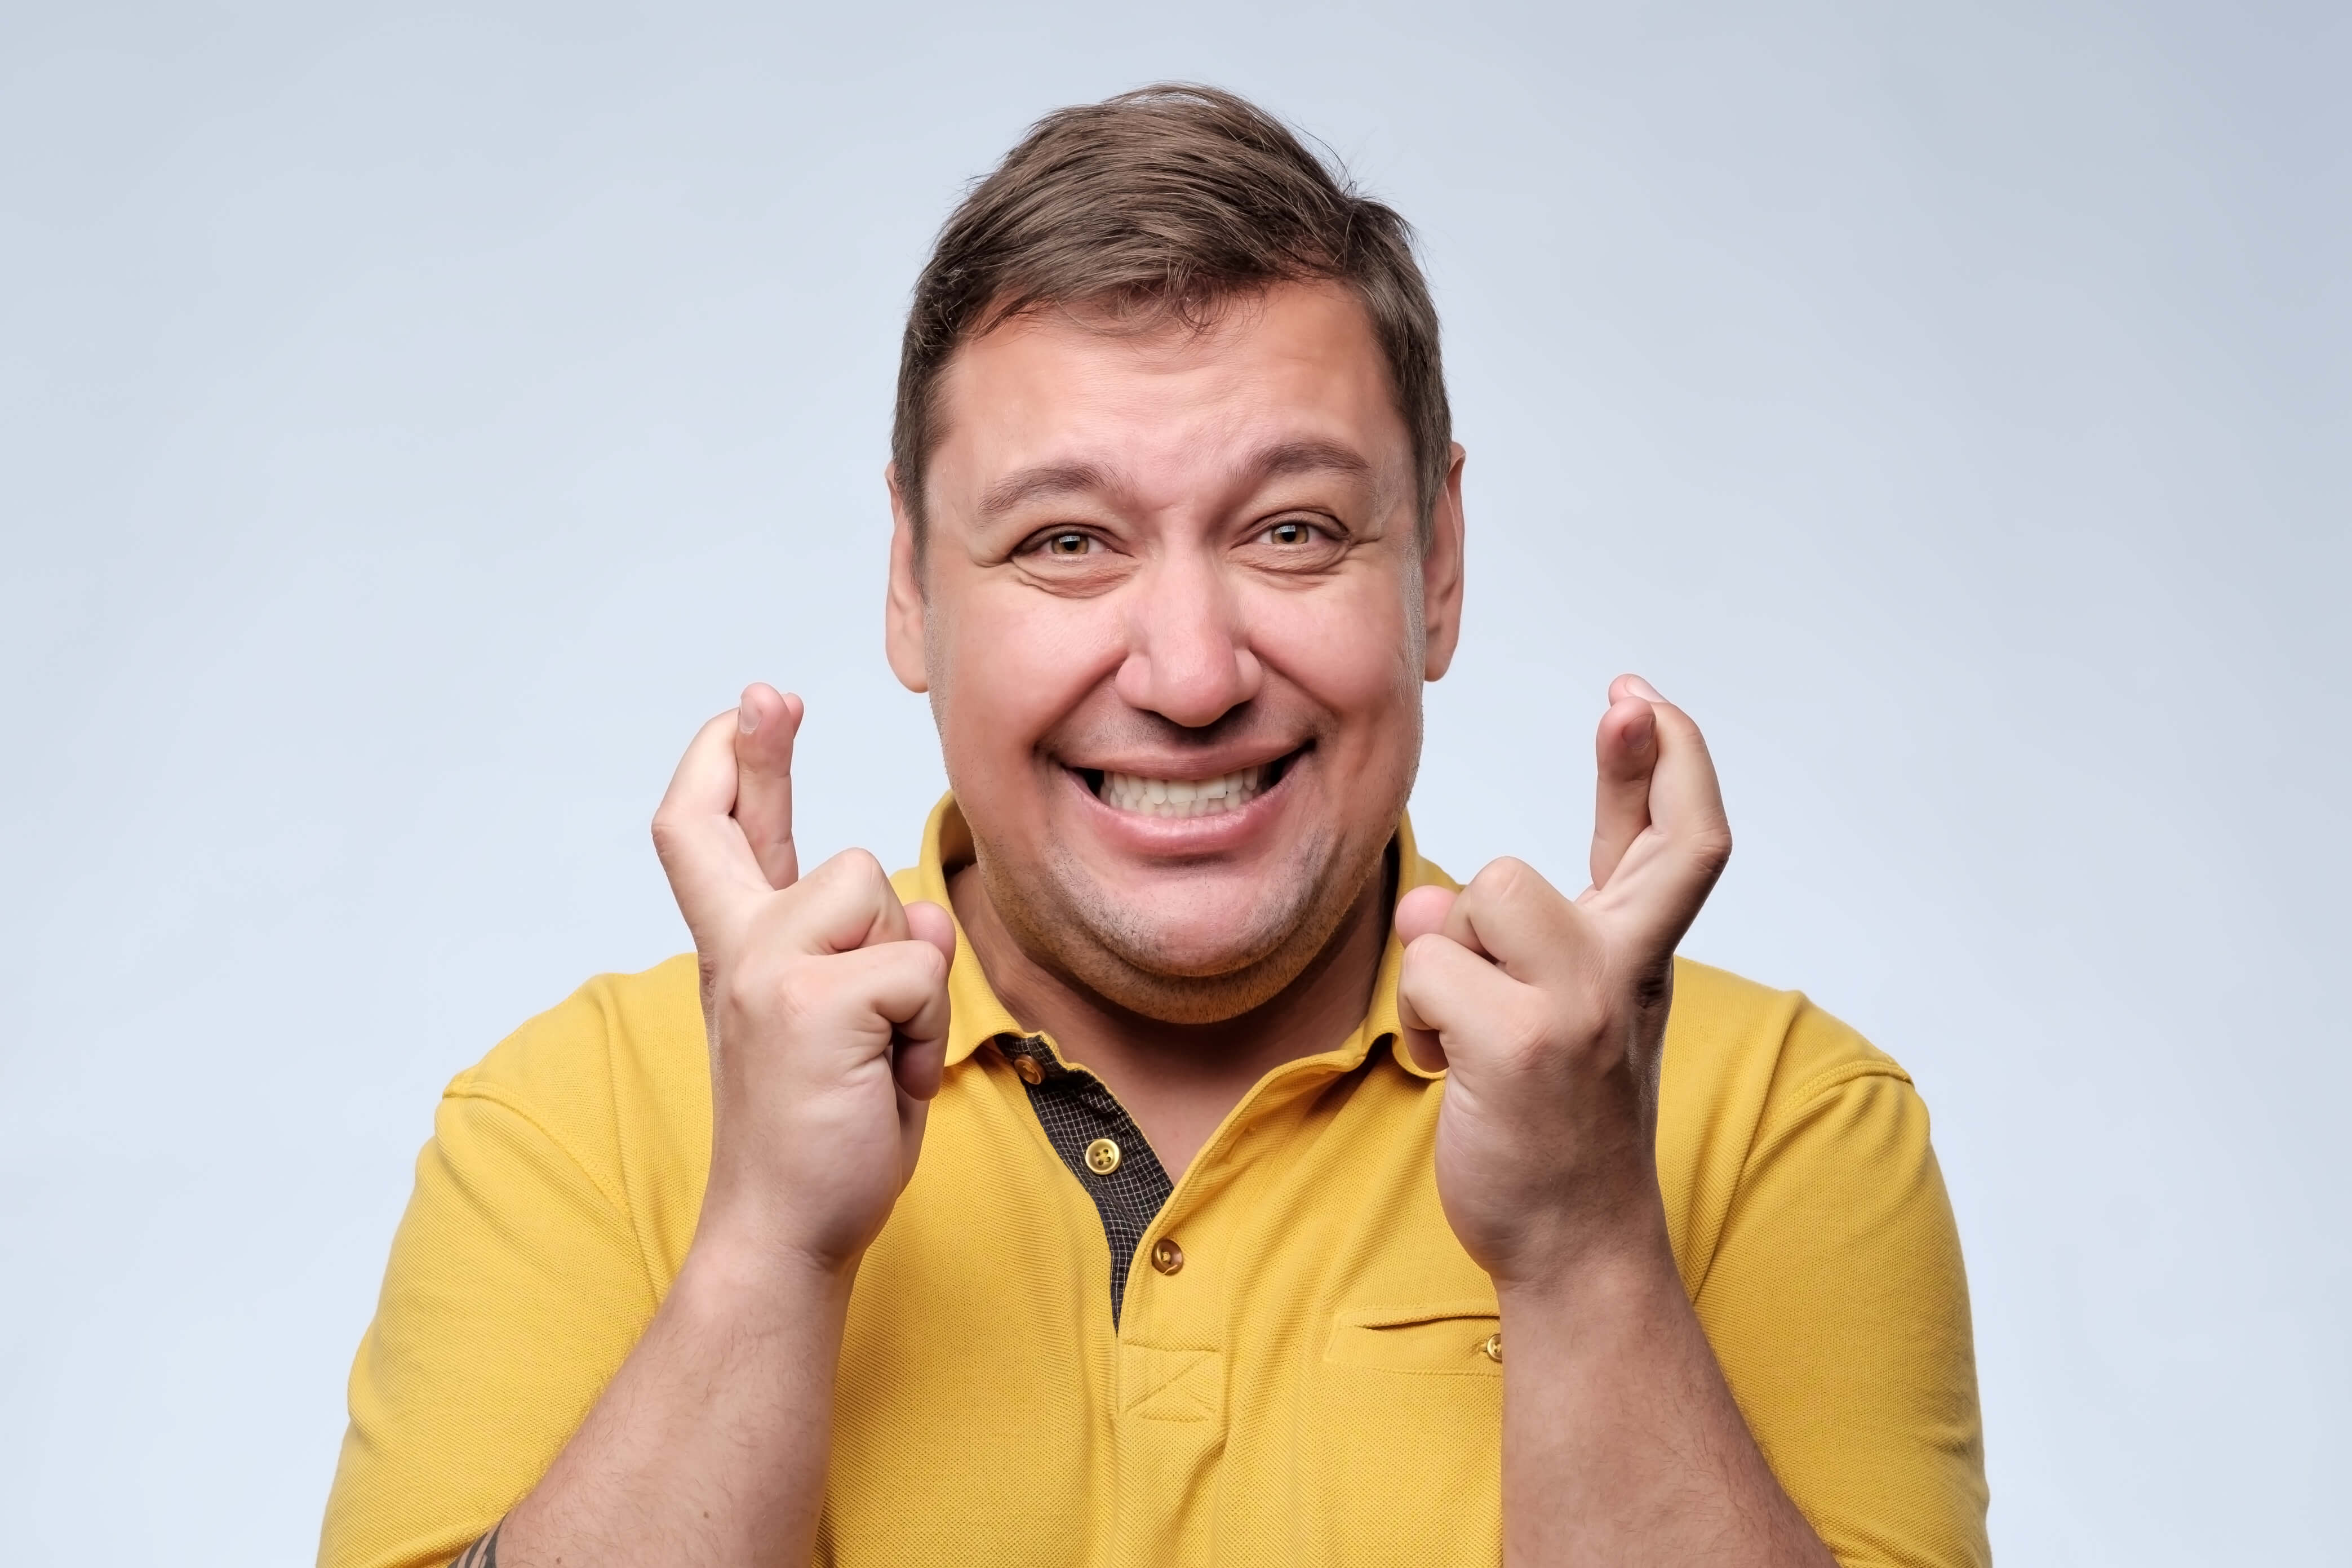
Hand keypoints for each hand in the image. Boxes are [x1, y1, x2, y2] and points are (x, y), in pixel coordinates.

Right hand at [651, 683, 957, 1277]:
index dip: (727, 767)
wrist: (786, 1232)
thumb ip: (872, 957)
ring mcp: (765, 970)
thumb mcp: (849, 1029)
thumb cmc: (824, 1135)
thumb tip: (925, 914)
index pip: (714, 840)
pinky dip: (927, 1029)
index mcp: (739, 953)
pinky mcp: (810, 1003)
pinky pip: (917, 969)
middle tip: (768, 695)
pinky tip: (890, 1081)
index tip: (746, 707)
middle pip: (743, 826)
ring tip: (880, 1056)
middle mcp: (738, 950)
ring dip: (913, 979)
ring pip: (882, 900)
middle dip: (758, 749)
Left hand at [1396, 675, 1731, 1290]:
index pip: (1683, 845)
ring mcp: (1582, 1009)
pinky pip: (1430, 969)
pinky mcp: (1520, 1045)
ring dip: (1445, 952)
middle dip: (1646, 758)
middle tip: (1627, 703)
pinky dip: (1418, 1016)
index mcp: (1641, 962)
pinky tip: (1445, 1068)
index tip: (1641, 700)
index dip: (1673, 763)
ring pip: (1485, 897)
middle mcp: (1628, 976)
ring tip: (1462, 1026)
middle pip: (1657, 845)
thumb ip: (1518, 938)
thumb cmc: (1555, 1122)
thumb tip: (1441, 895)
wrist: (1574, 1245)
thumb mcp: (1563, 1012)